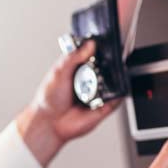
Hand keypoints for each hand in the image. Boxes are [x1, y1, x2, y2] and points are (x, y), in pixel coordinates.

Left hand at [16, 40, 120, 167]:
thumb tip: (90, 44)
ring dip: (113, 79)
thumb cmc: (49, 98)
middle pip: (107, 68)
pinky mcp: (104, 107)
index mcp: (78, 69)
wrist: (49, 123)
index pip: (94, 55)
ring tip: (103, 79)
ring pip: (113, 83)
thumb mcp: (59, 71)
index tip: (103, 45)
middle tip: (104, 64)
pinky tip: (111, 91)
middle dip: (109, 65)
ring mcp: (97, 93)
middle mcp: (89, 81)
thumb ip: (74, 57)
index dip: (100, 50)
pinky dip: (118, 94)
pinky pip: (117, 99)